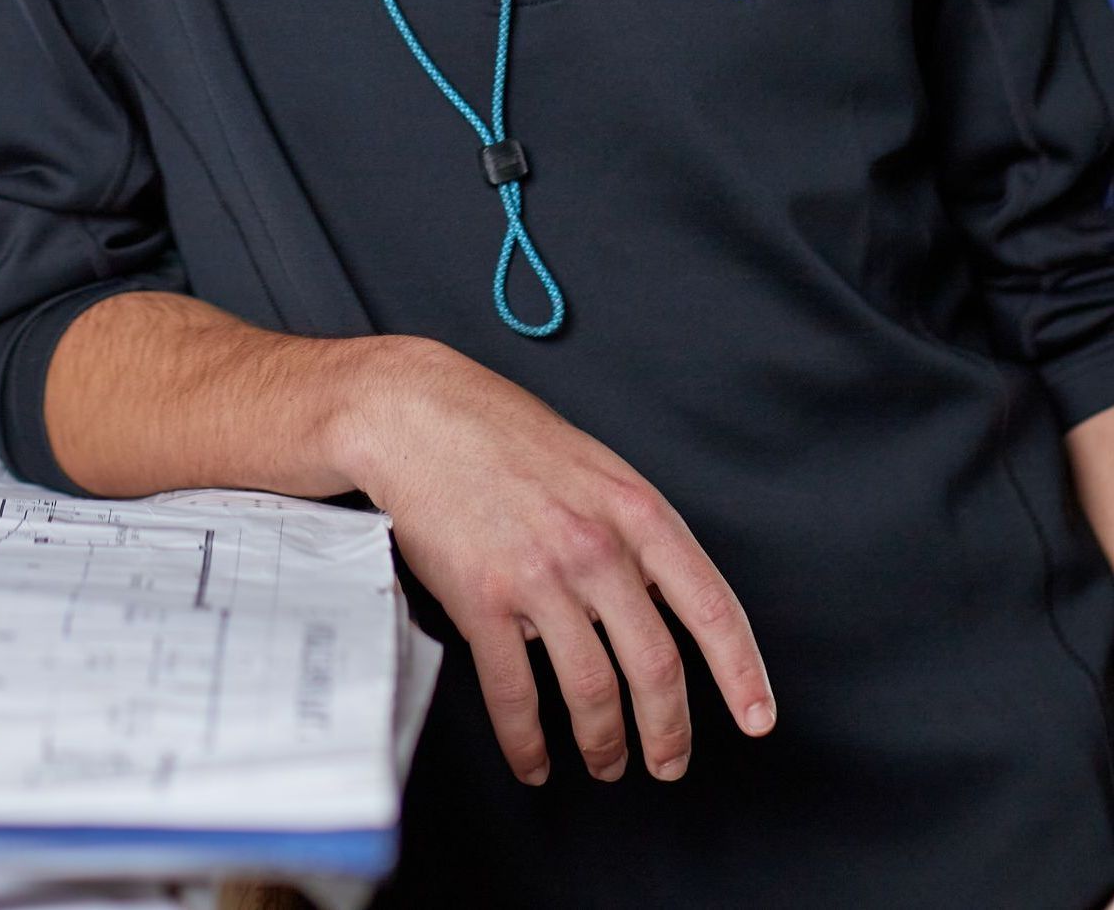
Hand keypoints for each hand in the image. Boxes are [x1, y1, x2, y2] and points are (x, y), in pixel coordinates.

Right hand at [345, 339, 775, 785]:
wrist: (417, 413)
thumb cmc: (504, 434)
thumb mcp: (596, 467)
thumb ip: (633, 532)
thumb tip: (661, 605)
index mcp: (635, 510)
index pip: (710, 606)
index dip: (741, 673)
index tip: (757, 718)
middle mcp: (595, 546)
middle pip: (655, 666)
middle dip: (668, 732)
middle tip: (668, 762)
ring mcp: (538, 576)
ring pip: (592, 691)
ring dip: (604, 743)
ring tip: (606, 760)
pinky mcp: (481, 600)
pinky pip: (514, 694)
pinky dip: (527, 743)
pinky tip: (534, 759)